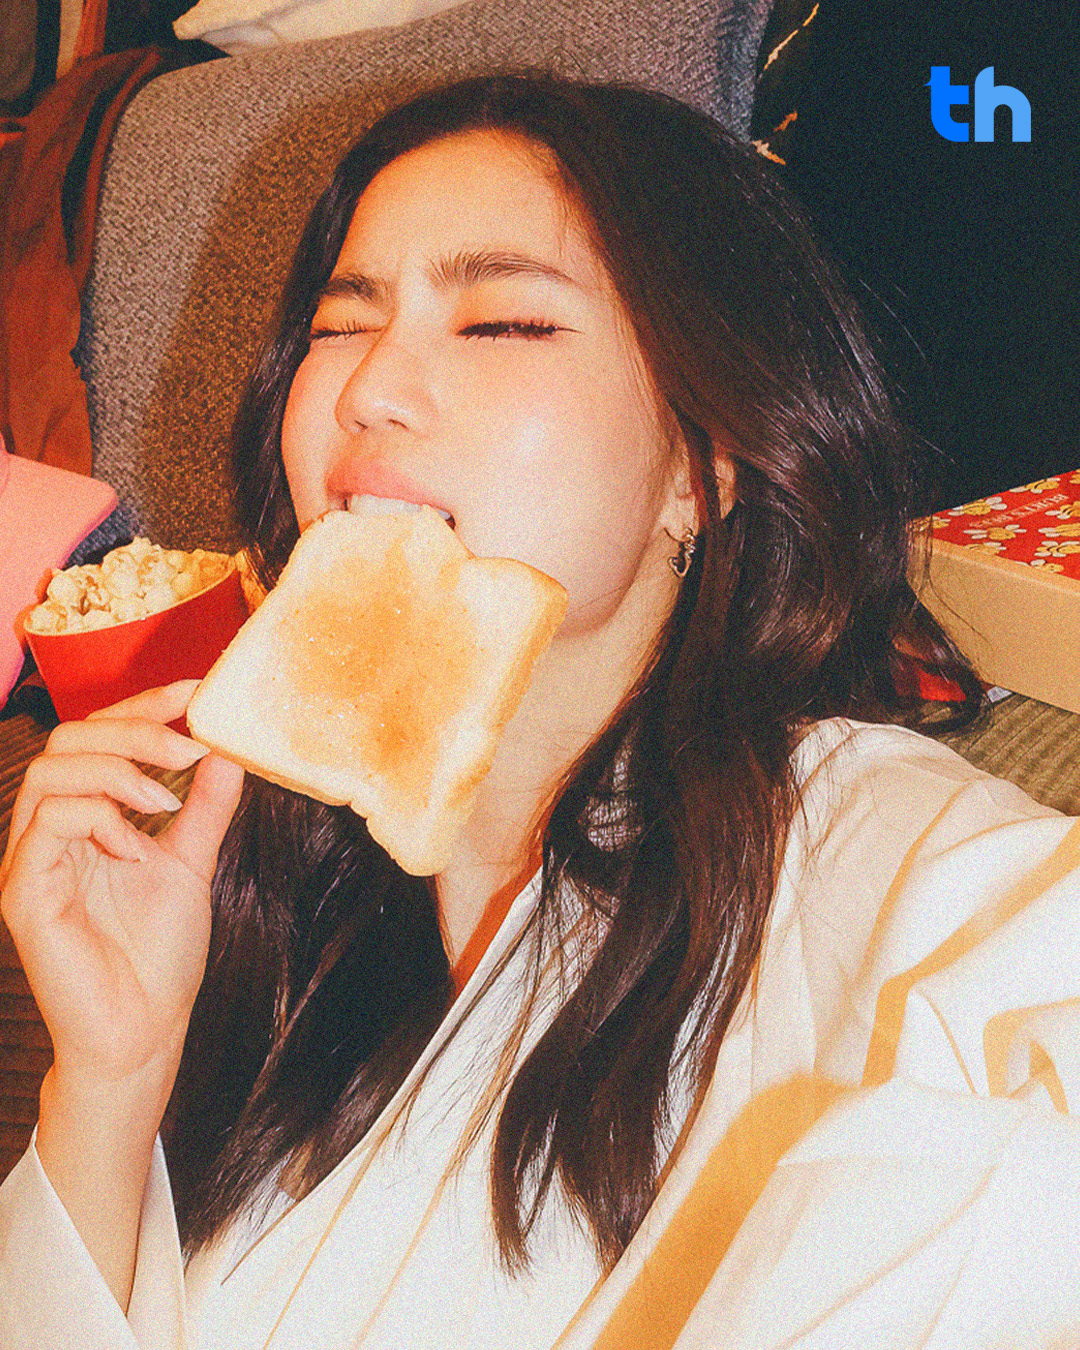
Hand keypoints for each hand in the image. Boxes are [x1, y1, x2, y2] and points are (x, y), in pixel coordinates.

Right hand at [0, 680, 244, 1095]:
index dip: (142, 705)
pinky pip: (46, 823)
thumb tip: (226, 749)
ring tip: (166, 800)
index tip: (193, 690)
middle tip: (187, 748)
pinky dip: (98, 818)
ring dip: (118, 770)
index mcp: (86, 815)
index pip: (98, 736)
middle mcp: (49, 829)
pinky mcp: (23, 892)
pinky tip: (136, 847)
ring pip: (51, 771)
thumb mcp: (191, 862)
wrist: (144, 1030)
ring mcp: (31, 859)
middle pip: (68, 740)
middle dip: (133, 730)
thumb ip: (205, 807)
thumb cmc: (158, 953)